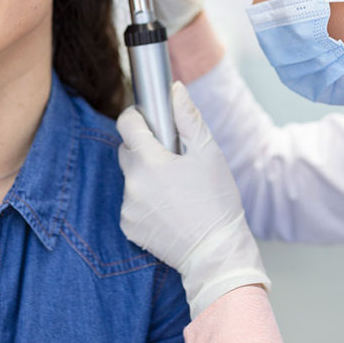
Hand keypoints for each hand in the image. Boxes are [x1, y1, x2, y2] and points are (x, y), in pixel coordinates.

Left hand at [117, 82, 270, 317]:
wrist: (215, 253)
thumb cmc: (217, 201)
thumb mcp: (209, 153)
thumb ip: (188, 118)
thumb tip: (175, 89)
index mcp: (149, 161)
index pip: (126, 124)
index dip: (137, 117)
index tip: (149, 120)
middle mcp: (132, 183)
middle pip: (128, 151)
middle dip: (145, 149)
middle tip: (173, 159)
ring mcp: (128, 207)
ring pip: (131, 178)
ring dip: (146, 177)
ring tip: (176, 189)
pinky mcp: (129, 227)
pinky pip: (132, 203)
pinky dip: (145, 201)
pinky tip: (169, 209)